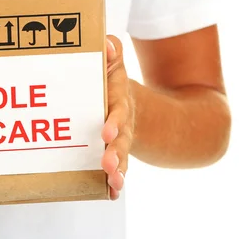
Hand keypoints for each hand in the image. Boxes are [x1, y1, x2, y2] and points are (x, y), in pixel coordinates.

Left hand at [101, 36, 134, 199]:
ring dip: (117, 171)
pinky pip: (116, 171)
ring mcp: (120, 143)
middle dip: (115, 152)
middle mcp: (122, 126)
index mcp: (118, 103)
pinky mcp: (114, 155)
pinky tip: (110, 194)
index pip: (117, 112)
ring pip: (120, 159)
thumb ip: (111, 51)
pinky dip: (113, 183)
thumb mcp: (114, 64)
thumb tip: (107, 44)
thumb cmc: (112, 83)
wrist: (131, 105)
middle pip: (121, 141)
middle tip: (107, 163)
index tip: (106, 132)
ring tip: (113, 183)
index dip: (113, 122)